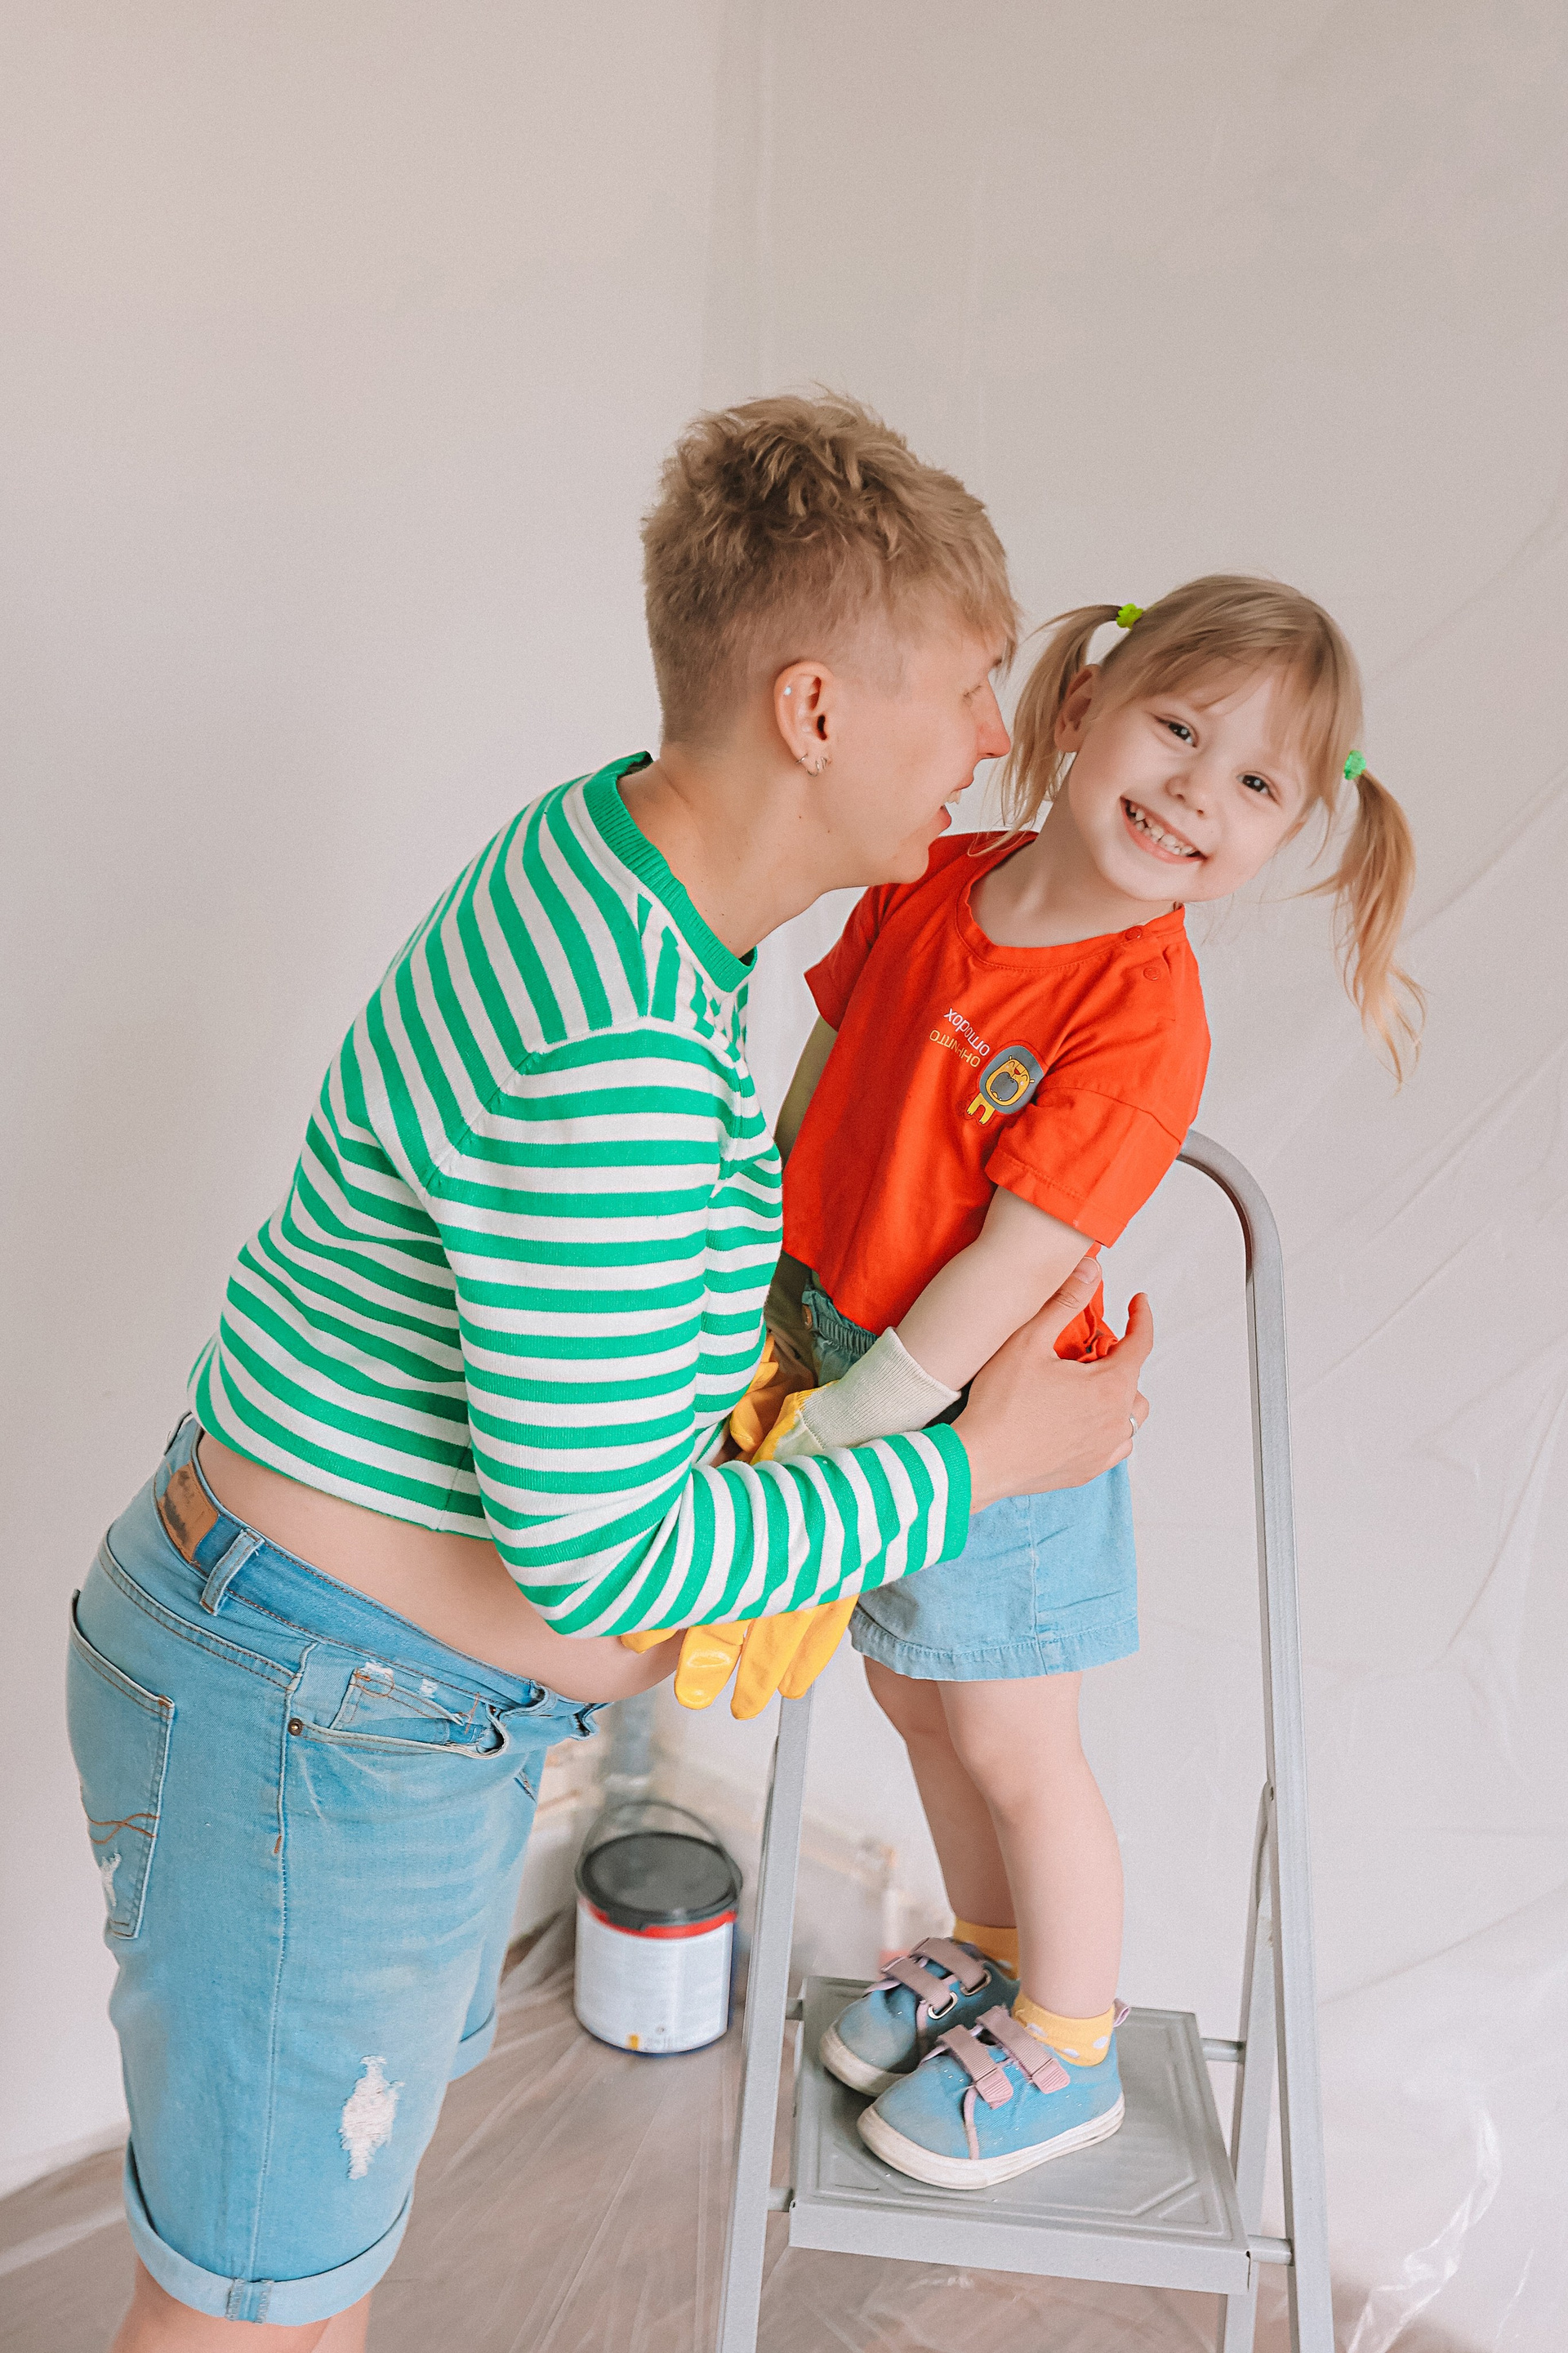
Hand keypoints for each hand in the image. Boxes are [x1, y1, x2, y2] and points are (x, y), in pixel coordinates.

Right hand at [953, 1255, 1152, 1513]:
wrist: (980, 1461)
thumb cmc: (1001, 1405)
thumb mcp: (1030, 1340)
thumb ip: (1065, 1301)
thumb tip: (1090, 1271)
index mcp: (1109, 1387)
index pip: (1141, 1343)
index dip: (1141, 1317)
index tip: (1138, 1302)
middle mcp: (1115, 1421)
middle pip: (1134, 1380)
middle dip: (1119, 1360)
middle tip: (1091, 1350)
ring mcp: (1104, 1449)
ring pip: (1129, 1416)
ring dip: (1117, 1396)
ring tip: (1087, 1386)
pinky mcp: (1088, 1470)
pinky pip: (1115, 1446)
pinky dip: (1108, 1428)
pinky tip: (1082, 1420)